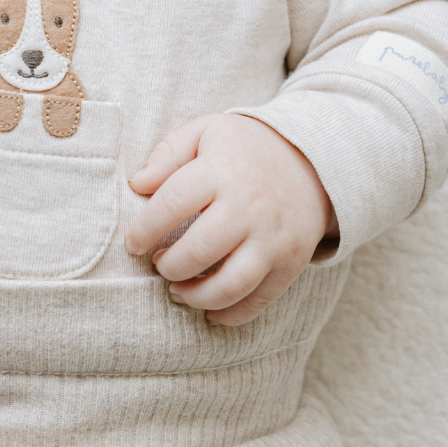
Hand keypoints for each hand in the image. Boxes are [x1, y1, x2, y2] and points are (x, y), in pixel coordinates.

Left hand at [124, 113, 337, 325]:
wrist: (314, 160)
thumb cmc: (246, 149)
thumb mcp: (206, 132)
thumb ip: (168, 154)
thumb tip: (137, 184)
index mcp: (221, 171)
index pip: (172, 204)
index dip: (144, 229)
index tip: (133, 243)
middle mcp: (249, 208)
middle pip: (198, 251)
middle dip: (168, 266)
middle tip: (159, 264)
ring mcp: (273, 239)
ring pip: (228, 286)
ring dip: (194, 296)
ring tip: (178, 289)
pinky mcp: (291, 263)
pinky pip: (258, 300)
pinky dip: (229, 314)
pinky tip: (209, 310)